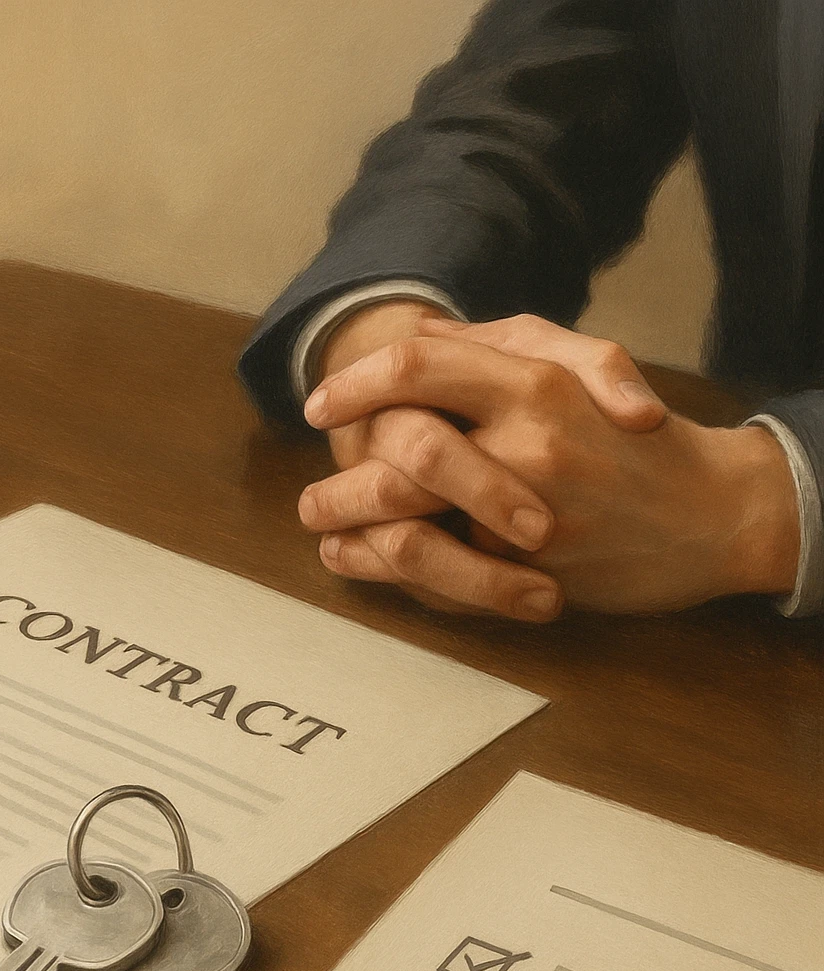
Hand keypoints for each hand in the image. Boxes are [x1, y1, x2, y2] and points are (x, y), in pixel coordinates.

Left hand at [303, 334, 799, 615]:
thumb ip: (497, 349)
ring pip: (411, 529)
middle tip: (309, 499)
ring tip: (327, 541)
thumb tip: (423, 336)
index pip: (417, 365)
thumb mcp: (578, 365)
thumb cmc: (637, 436)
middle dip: (341, 483)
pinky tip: (373, 572)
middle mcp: (528, 441)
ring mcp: (531, 514)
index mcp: (533, 377)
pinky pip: (446, 581)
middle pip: (399, 453)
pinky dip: (402, 580)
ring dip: (356, 537)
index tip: (318, 407)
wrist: (713, 511)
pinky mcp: (536, 573)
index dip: (356, 385)